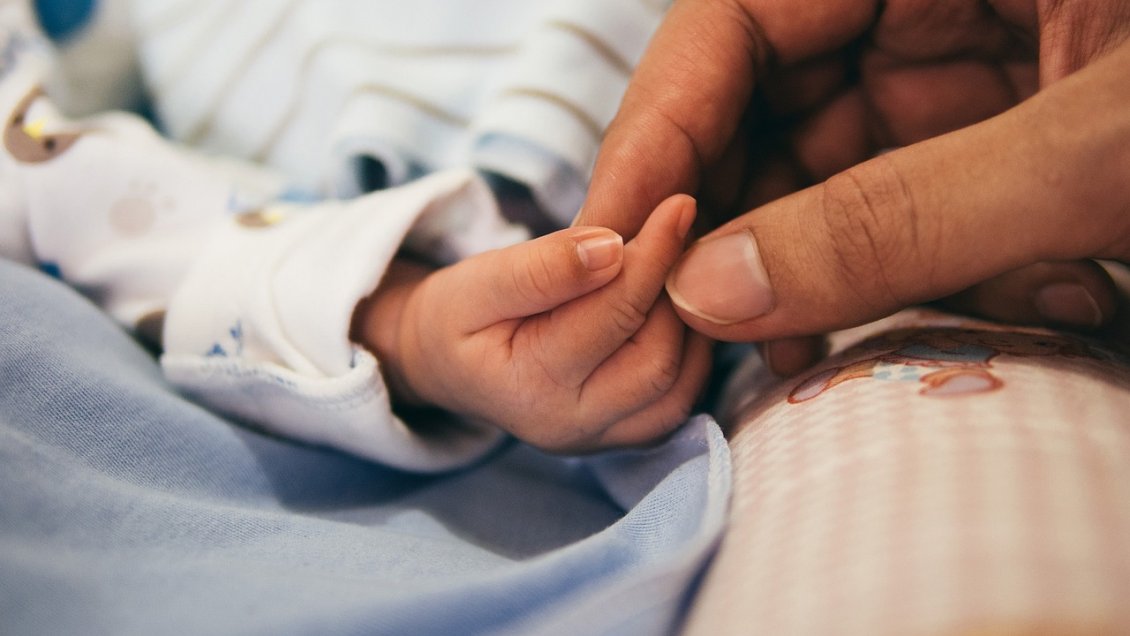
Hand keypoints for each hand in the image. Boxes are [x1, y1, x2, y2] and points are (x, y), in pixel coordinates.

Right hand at [354, 195, 711, 452]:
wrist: (445, 363)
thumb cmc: (459, 315)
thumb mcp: (479, 280)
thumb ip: (542, 267)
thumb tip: (612, 247)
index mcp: (531, 386)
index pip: (614, 314)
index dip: (653, 254)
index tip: (678, 204)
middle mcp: (571, 427)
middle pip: (657, 358)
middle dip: (675, 292)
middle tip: (679, 236)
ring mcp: (601, 440)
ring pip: (679, 384)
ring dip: (689, 322)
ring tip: (676, 268)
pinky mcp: (623, 437)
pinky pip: (680, 400)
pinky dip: (691, 351)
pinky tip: (674, 307)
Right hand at [578, 0, 1129, 372]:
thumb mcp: (1097, 153)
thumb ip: (903, 220)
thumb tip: (711, 292)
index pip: (734, 20)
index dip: (657, 132)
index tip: (612, 241)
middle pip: (762, 102)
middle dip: (729, 219)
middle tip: (692, 326)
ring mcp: (961, 64)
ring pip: (824, 168)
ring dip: (811, 270)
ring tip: (794, 357)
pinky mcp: (996, 130)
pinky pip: (901, 203)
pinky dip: (898, 272)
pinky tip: (911, 327)